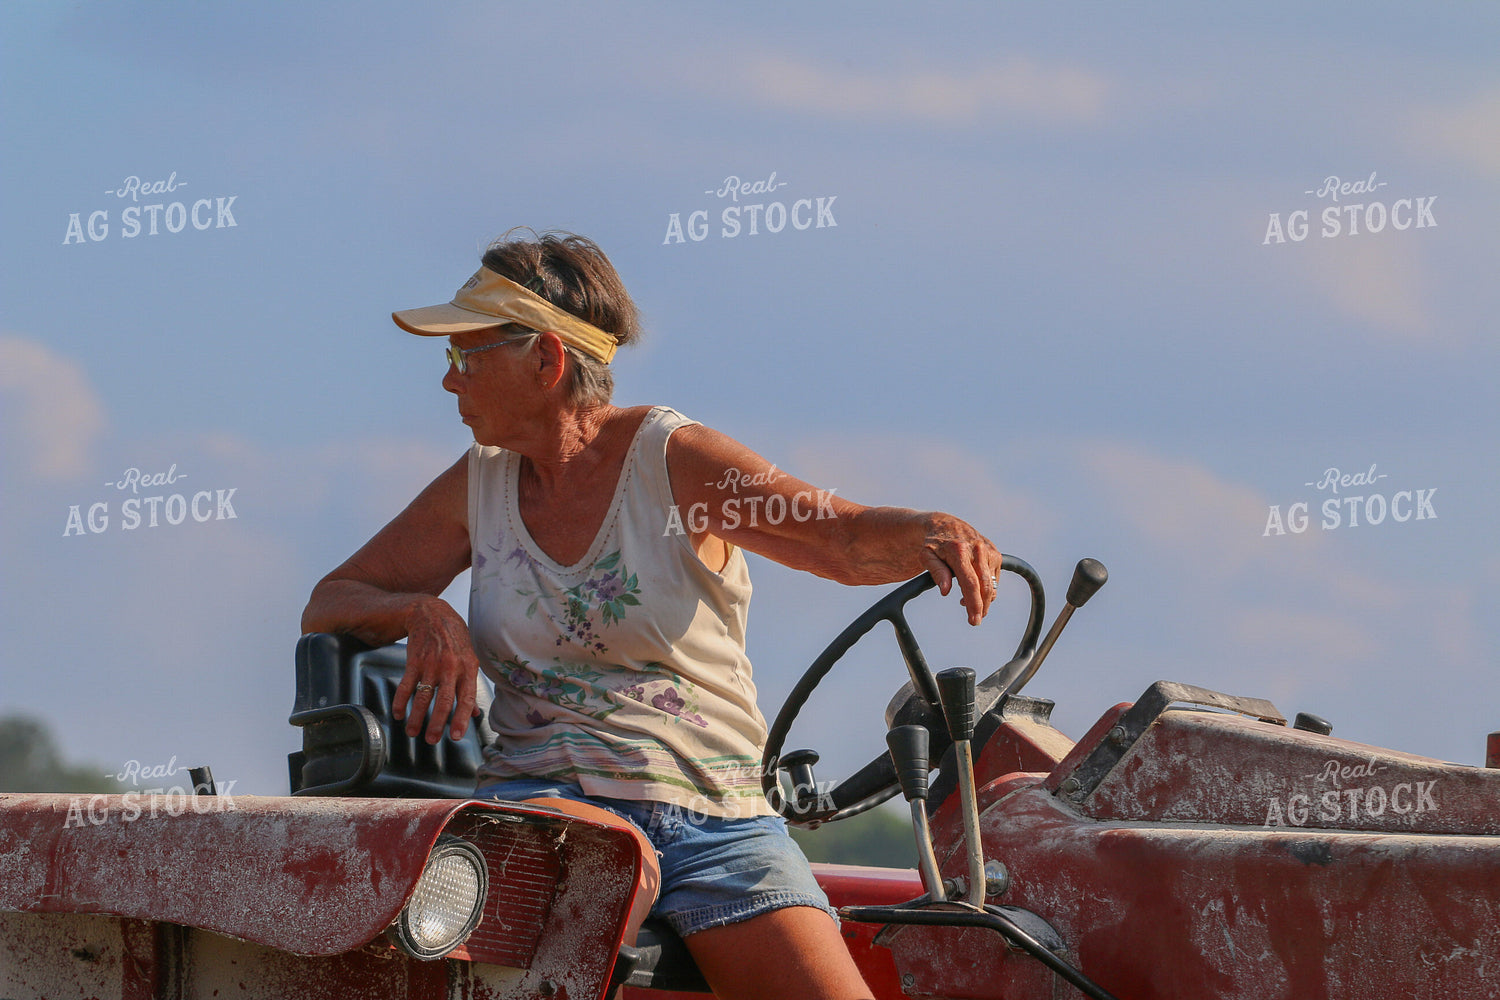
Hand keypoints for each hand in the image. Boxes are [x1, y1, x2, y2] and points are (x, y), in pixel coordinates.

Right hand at [391, 597, 482, 743]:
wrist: (433, 614)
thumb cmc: (454, 639)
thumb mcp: (469, 659)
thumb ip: (470, 686)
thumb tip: (475, 713)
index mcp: (468, 668)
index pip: (466, 698)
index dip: (461, 719)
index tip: (455, 736)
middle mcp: (451, 667)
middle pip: (444, 700)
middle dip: (436, 723)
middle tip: (431, 740)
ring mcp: (431, 663)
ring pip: (423, 695)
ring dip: (416, 717)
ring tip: (412, 732)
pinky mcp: (414, 660)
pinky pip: (406, 684)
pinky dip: (400, 700)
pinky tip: (398, 713)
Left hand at [916, 513, 1003, 626]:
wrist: (946, 524)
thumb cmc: (933, 543)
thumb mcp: (926, 556)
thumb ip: (936, 572)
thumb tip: (945, 591)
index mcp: (959, 551)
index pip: (970, 583)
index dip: (973, 604)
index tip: (974, 620)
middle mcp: (978, 549)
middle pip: (985, 587)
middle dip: (982, 607)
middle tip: (974, 620)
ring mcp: (989, 551)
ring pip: (992, 584)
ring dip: (984, 600)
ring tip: (969, 605)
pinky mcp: (995, 553)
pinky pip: (995, 578)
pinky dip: (986, 589)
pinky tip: (973, 590)